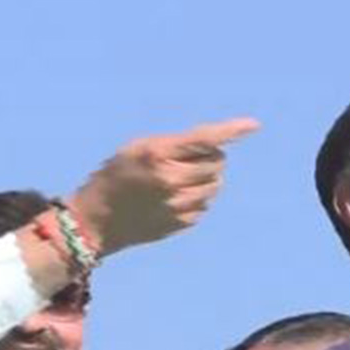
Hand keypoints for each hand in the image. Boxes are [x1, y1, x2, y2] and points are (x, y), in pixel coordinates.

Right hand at [67, 117, 258, 255]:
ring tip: (179, 179)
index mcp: (159, 155)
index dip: (231, 130)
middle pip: (217, 161)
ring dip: (205, 179)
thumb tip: (217, 146)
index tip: (254, 125)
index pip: (204, 139)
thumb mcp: (137, 148)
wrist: (96, 221)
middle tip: (185, 159)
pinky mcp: (180, 223)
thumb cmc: (114, 176)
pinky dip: (196, 198)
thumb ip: (174, 144)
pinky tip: (173, 199)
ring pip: (215, 185)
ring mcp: (177, 205)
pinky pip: (205, 206)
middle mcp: (171, 180)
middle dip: (209, 157)